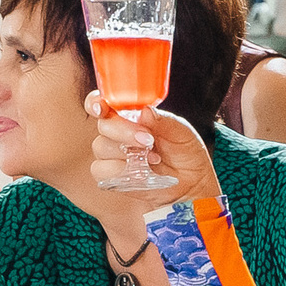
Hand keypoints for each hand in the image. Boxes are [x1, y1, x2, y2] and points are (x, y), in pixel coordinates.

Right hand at [87, 93, 220, 207]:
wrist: (190, 184)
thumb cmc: (185, 153)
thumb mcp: (182, 132)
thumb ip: (163, 121)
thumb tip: (144, 111)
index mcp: (131, 116)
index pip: (102, 102)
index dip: (96, 102)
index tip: (102, 107)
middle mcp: (117, 133)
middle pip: (103, 125)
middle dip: (124, 131)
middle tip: (148, 140)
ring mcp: (111, 154)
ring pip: (101, 147)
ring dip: (127, 153)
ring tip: (154, 159)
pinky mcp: (109, 176)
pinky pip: (102, 170)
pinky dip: (121, 171)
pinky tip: (141, 173)